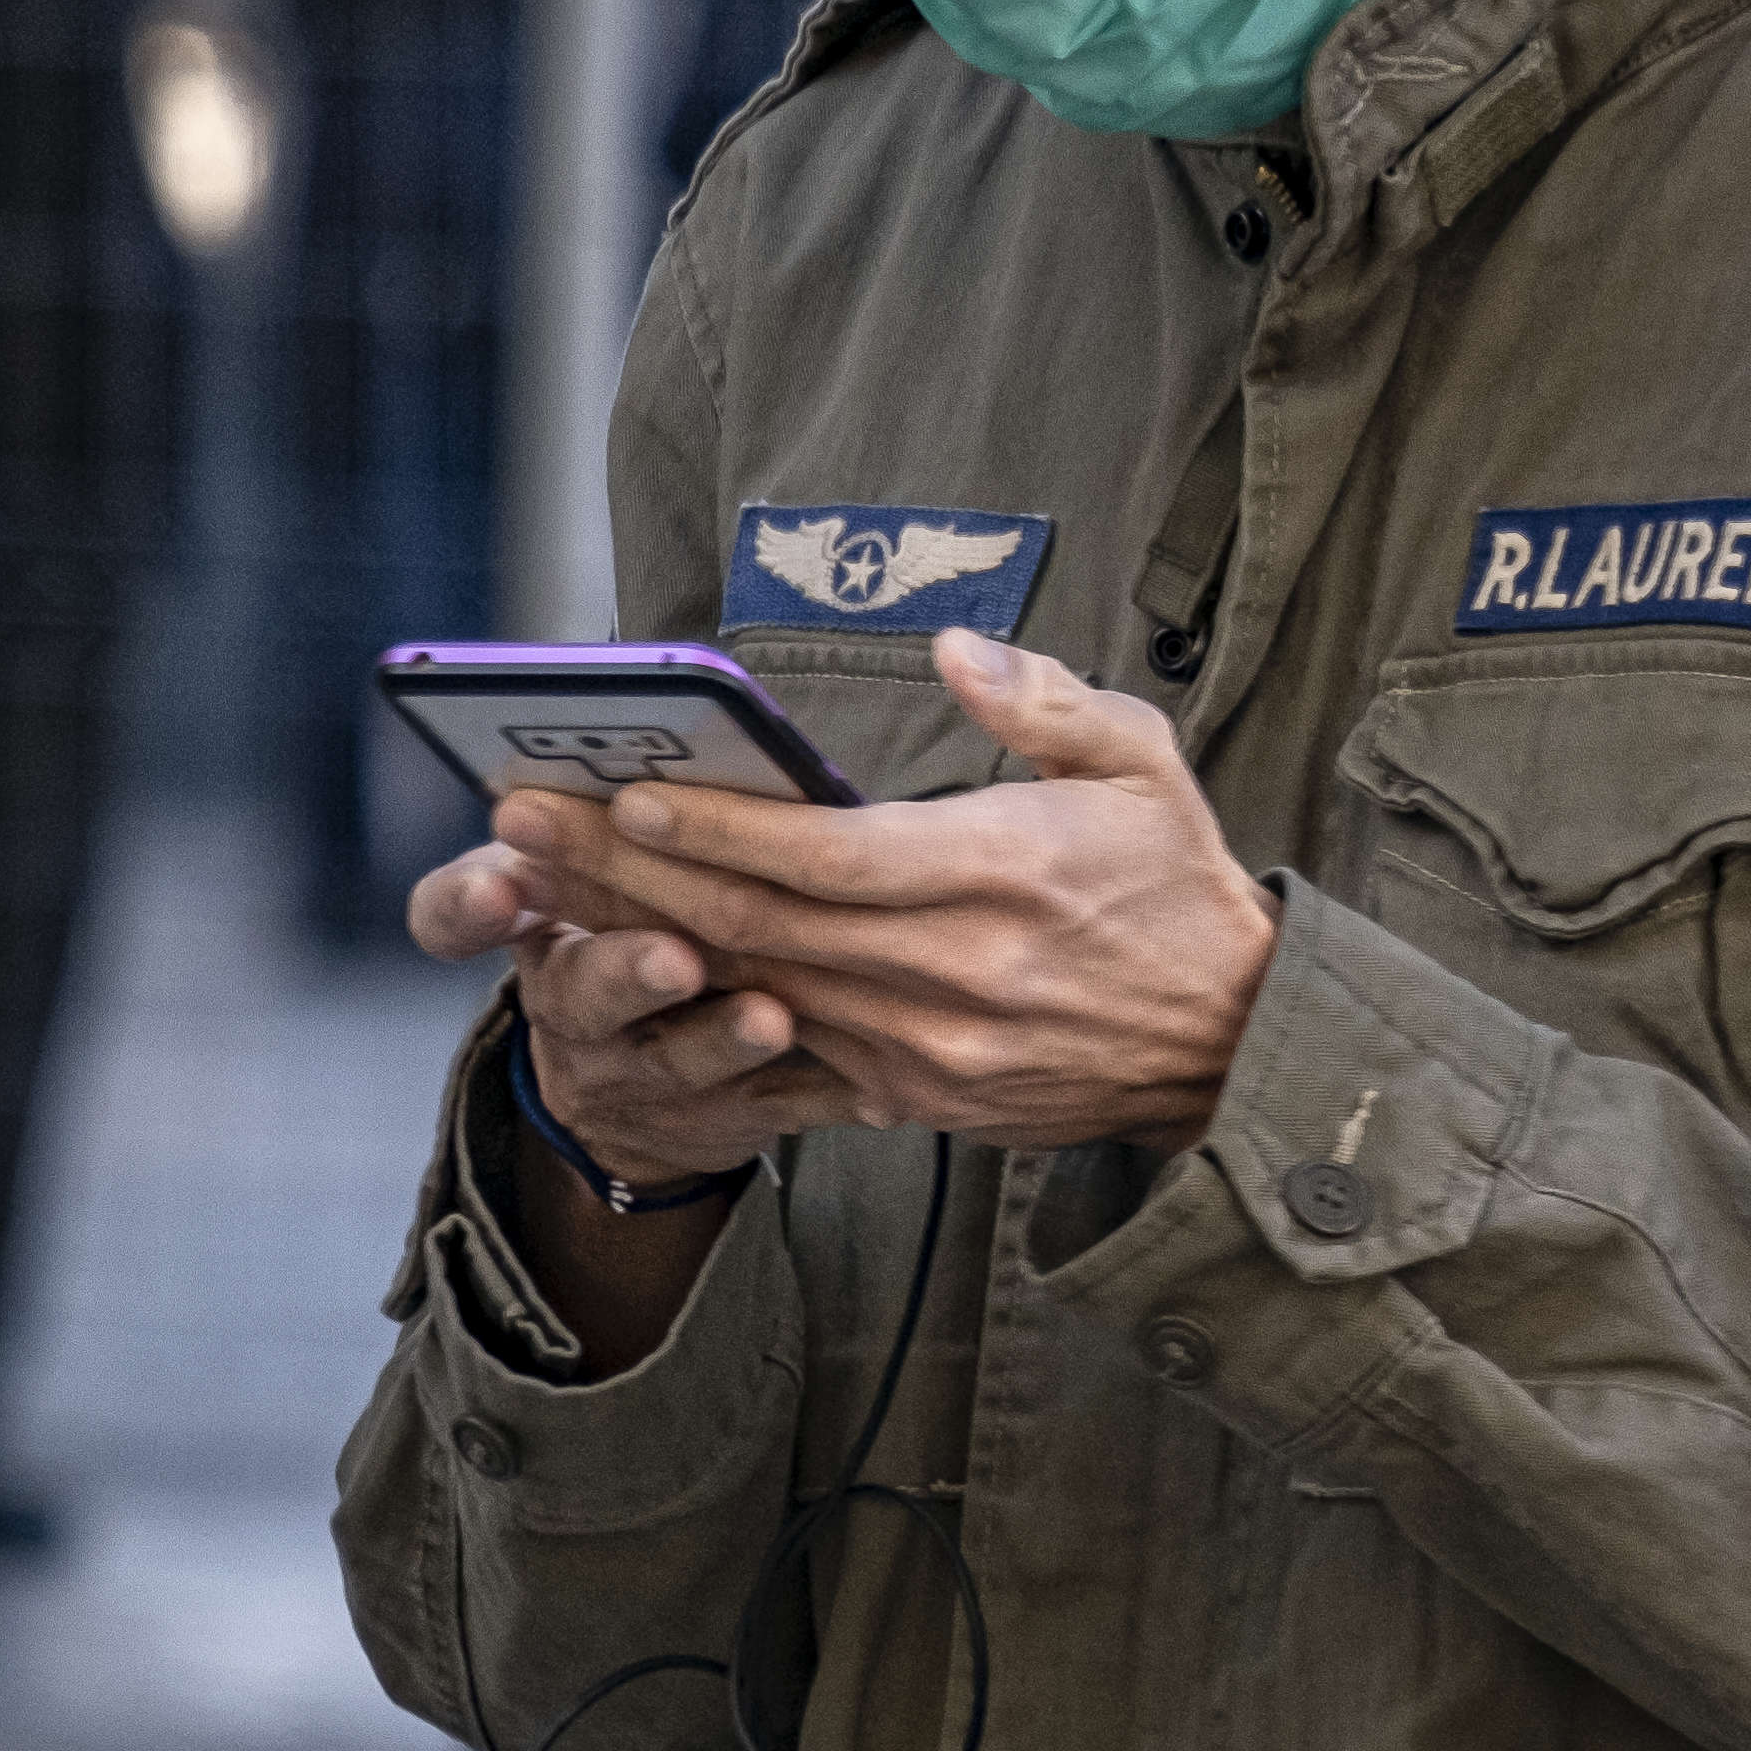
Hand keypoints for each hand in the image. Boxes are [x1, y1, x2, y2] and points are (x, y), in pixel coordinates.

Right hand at [410, 822, 863, 1190]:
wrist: (633, 1104)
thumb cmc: (622, 942)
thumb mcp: (571, 889)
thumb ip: (576, 834)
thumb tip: (606, 764)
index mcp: (532, 929)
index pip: (455, 916)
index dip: (466, 905)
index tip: (496, 886)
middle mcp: (574, 1012)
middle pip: (584, 994)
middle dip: (629, 973)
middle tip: (674, 957)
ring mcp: (644, 1079)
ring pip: (680, 1062)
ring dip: (725, 1039)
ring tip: (770, 1018)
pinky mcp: (725, 1120)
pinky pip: (776, 1109)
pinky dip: (820, 1093)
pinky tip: (869, 1078)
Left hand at [557, 630, 1275, 1154]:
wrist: (1230, 1046)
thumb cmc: (1177, 888)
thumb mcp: (1143, 762)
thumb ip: (1042, 703)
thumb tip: (953, 651)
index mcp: (999, 874)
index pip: (823, 855)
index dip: (715, 830)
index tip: (627, 793)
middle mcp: (951, 973)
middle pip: (754, 926)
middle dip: (623, 874)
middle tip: (520, 822)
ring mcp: (927, 1049)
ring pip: (750, 991)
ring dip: (635, 941)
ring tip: (541, 887)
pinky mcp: (918, 1099)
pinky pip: (787, 1058)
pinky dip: (700, 1017)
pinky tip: (625, 980)